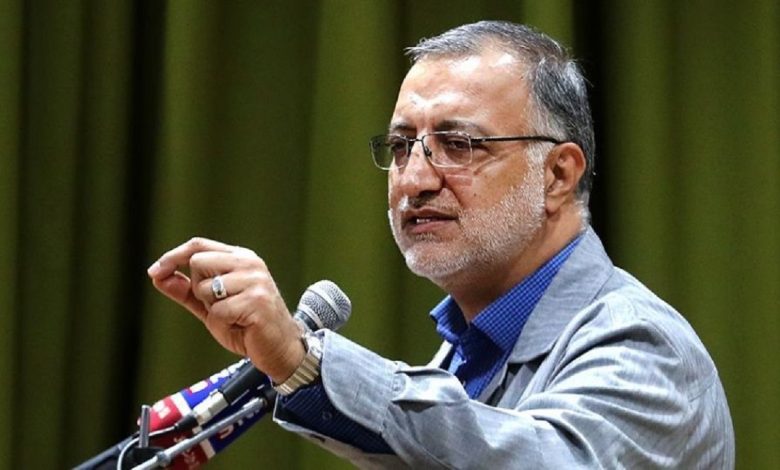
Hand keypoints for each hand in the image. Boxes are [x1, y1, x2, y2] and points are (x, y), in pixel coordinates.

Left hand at [146, 237, 303, 382]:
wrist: (280, 349)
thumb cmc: (248, 326)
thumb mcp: (211, 306)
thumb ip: (186, 291)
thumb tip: (158, 276)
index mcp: (240, 258)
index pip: (199, 246)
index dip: (173, 256)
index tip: (155, 271)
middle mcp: (249, 263)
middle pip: (198, 263)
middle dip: (198, 289)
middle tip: (220, 306)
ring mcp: (255, 281)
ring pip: (205, 289)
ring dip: (211, 310)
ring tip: (234, 318)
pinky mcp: (256, 301)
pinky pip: (217, 312)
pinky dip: (222, 325)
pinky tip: (241, 326)